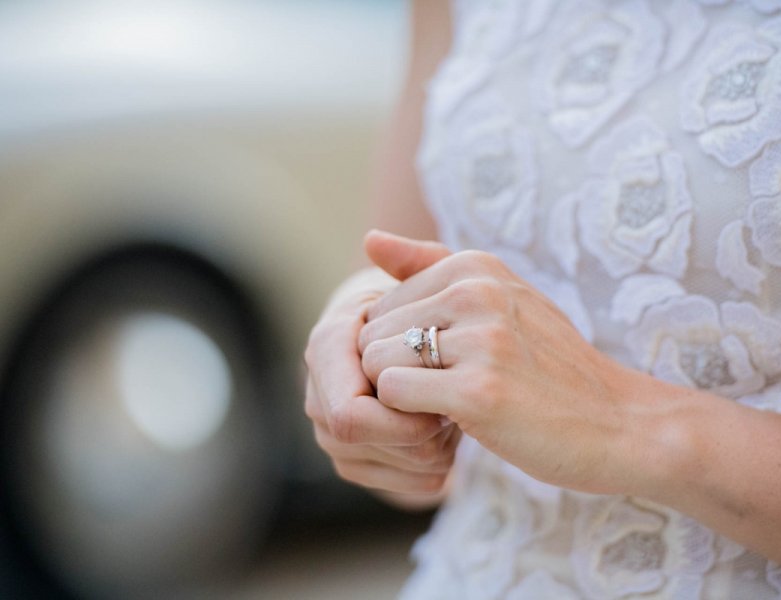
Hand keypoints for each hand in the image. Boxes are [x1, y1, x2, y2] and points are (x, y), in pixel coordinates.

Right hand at [303, 236, 460, 496]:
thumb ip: (411, 263)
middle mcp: (317, 394)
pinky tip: (450, 437)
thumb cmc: (426, 308)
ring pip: (387, 468)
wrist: (416, 346)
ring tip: (453, 413)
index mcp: (326, 346)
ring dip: (433, 448)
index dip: (400, 411)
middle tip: (453, 407)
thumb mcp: (425, 282)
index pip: (350, 412)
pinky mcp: (357, 462)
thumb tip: (372, 240)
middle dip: (419, 431)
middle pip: (367, 443)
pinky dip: (437, 468)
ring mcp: (332, 434)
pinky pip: (403, 486)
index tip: (439, 390)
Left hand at [359, 233, 668, 495]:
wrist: (618, 424)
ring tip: (451, 407)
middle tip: (446, 394)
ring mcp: (480, 340)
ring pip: (377, 364)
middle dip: (395, 372)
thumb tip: (369, 239)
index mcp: (476, 266)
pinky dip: (411, 418)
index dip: (401, 349)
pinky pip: (394, 395)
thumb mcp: (501, 299)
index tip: (447, 368)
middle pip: (373, 334)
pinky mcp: (477, 391)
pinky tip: (454, 424)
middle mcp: (476, 292)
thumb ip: (430, 267)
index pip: (382, 304)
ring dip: (402, 398)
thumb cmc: (550, 368)